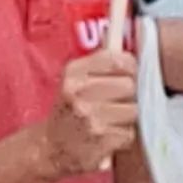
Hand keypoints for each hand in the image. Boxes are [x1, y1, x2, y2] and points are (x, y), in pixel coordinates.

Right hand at [37, 47, 138, 174]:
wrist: (49, 147)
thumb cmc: (68, 110)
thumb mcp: (74, 80)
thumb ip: (99, 62)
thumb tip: (124, 35)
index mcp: (73, 73)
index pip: (116, 59)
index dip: (130, 66)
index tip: (129, 73)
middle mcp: (79, 93)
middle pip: (130, 85)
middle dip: (128, 95)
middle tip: (116, 102)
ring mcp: (90, 117)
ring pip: (133, 110)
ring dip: (126, 117)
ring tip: (110, 120)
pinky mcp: (100, 140)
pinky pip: (129, 133)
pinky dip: (122, 137)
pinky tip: (107, 136)